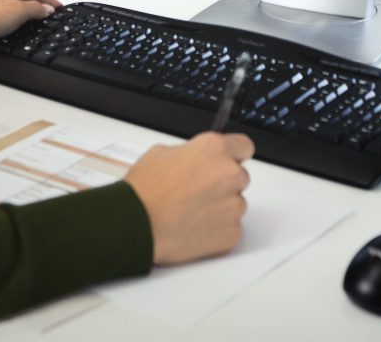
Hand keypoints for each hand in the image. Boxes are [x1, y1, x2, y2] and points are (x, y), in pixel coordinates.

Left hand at [0, 0, 60, 69]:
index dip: (49, 0)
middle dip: (40, 10)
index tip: (61, 8)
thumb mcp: (18, 10)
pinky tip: (21, 40)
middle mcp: (1, 0)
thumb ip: (35, 9)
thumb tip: (47, 9)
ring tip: (41, 30)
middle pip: (26, 3)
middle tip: (54, 19)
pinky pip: (8, 30)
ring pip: (17, 17)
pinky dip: (18, 33)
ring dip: (28, 23)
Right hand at [125, 132, 255, 264]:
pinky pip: (231, 228)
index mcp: (215, 149)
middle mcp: (230, 174)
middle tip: (198, 192)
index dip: (233, 156)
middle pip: (240, 177)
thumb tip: (197, 159)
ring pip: (235, 204)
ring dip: (220, 207)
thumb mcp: (162, 153)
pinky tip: (194, 227)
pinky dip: (217, 230)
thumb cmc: (144, 191)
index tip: (227, 162)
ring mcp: (233, 205)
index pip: (244, 146)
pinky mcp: (232, 233)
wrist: (136, 226)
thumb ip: (191, 153)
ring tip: (191, 212)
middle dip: (223, 183)